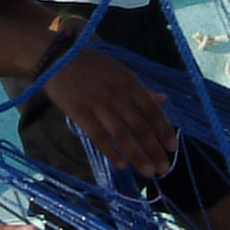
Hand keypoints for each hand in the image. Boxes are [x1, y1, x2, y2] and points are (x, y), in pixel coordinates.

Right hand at [37, 46, 178, 177]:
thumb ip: (141, 88)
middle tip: (164, 168)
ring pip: (122, 135)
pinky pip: (99, 136)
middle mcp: (118, 95)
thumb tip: (163, 100)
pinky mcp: (80, 114)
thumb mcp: (120, 71)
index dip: (163, 129)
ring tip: (148, 172)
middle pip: (140, 127)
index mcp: (130, 83)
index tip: (172, 147)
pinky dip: (111, 152)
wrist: (57, 58)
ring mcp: (99, 105)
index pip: (152, 110)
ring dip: (137, 155)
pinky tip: (121, 165)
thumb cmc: (91, 65)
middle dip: (154, 149)